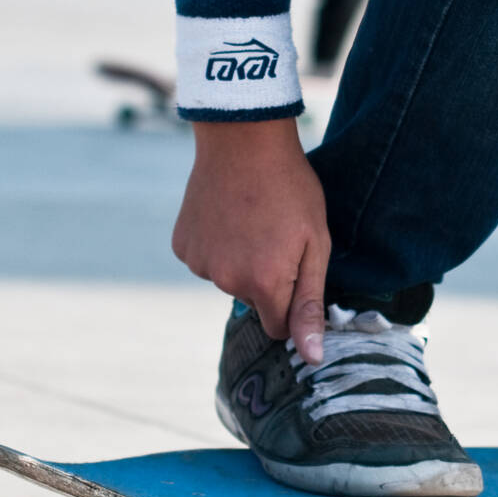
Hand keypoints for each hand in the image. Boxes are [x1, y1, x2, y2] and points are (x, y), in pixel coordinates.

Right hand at [173, 119, 328, 363]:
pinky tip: (228, 215)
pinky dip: (216, 245)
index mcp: (263, 285)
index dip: (291, 304)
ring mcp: (199, 263)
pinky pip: (205, 259)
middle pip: (252, 301)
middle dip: (266, 279)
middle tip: (275, 234)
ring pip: (227, 280)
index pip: (278, 327)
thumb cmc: (290, 188)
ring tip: (251, 219)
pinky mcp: (182, 246)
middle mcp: (225, 282)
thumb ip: (310, 305)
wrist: (243, 138)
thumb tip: (312, 357)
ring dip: (240, 260)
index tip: (295, 270)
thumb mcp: (315, 244)